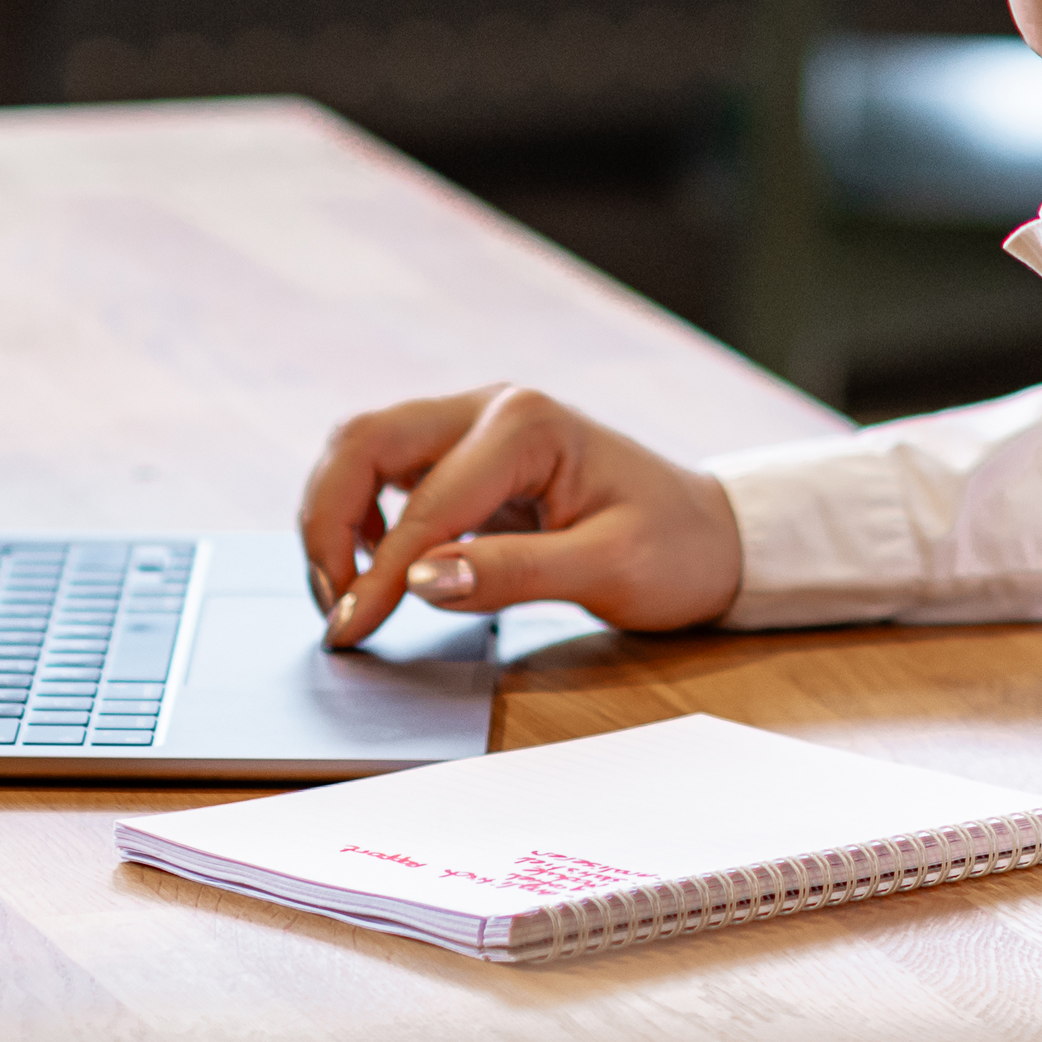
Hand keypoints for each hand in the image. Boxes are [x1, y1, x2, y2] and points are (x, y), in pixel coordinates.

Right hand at [297, 386, 743, 645]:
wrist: (714, 536)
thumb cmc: (675, 548)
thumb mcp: (610, 569)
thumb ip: (514, 573)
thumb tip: (419, 581)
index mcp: (527, 424)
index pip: (425, 504)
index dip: (378, 574)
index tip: (351, 633)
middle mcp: (489, 408)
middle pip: (363, 442)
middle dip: (327, 523)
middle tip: (335, 607)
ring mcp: (473, 426)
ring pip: (362, 451)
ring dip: (334, 517)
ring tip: (346, 594)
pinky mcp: (464, 457)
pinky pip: (386, 475)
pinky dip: (358, 517)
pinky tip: (375, 569)